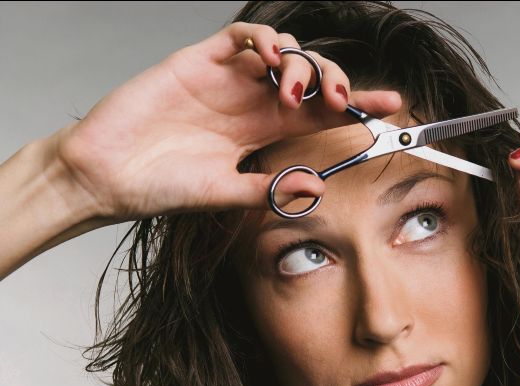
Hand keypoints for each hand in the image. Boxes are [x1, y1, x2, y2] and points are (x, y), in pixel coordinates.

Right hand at [52, 22, 400, 220]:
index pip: (320, 114)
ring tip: (292, 91)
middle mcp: (252, 102)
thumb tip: (315, 188)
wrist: (107, 177)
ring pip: (283, 52)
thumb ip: (268, 189)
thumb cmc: (161, 187)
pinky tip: (269, 58)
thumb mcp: (224, 194)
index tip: (389, 106)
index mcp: (262, 133)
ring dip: (301, 63)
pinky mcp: (198, 60)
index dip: (356, 107)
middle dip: (336, 81)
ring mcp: (227, 80)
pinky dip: (263, 39)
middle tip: (342, 98)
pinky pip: (240, 35)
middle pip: (311, 78)